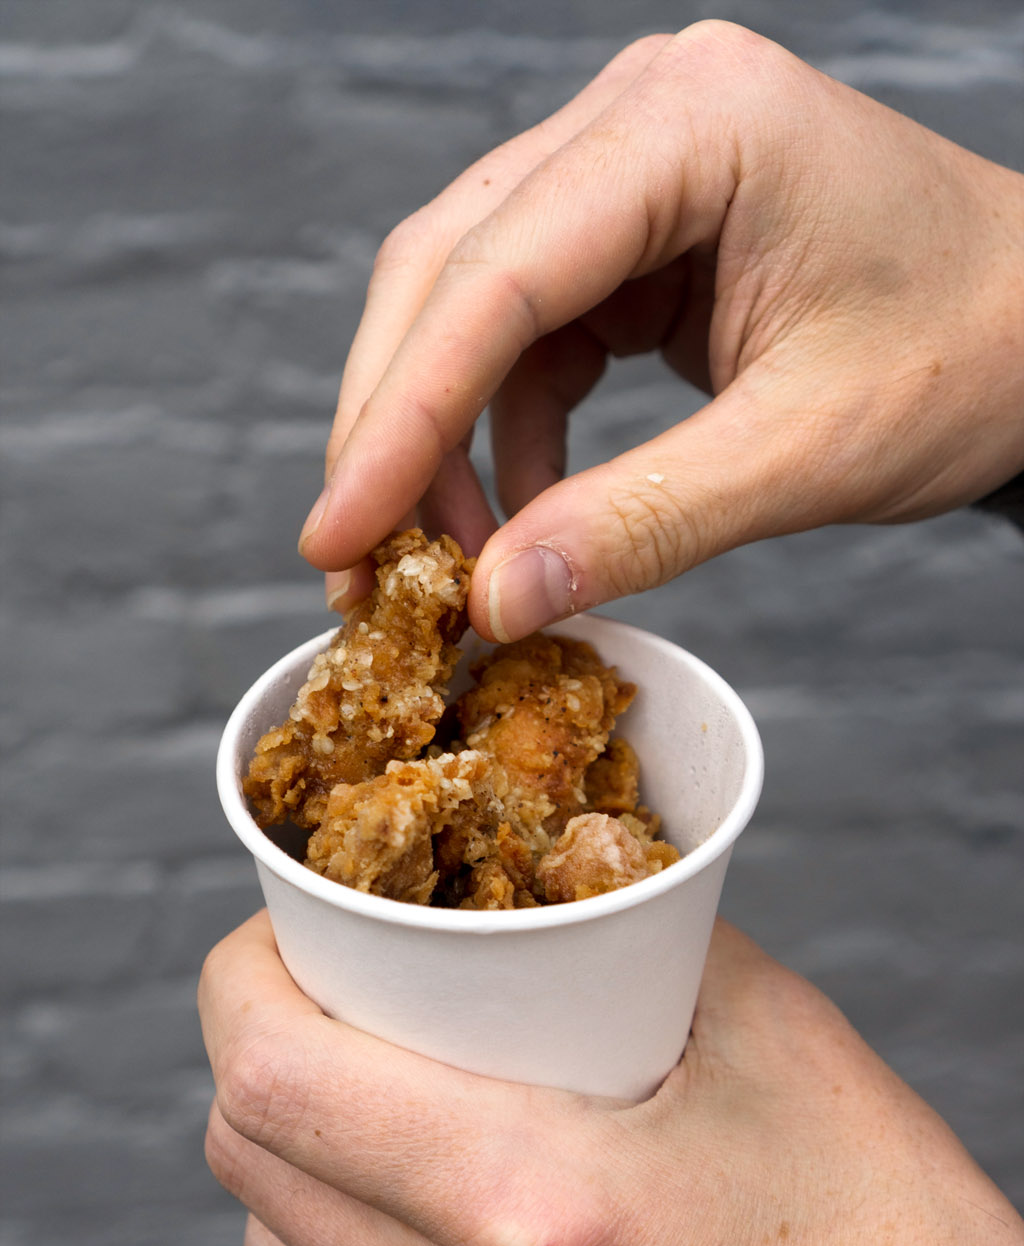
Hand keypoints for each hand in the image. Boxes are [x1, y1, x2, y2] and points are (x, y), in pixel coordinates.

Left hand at [200, 913, 1023, 1245]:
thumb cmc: (887, 1232)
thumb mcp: (766, 1031)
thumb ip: (628, 937)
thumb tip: (542, 882)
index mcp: (530, 1202)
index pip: (275, 1076)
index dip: (240, 975)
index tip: (281, 924)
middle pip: (248, 1152)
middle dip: (254, 1036)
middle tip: (326, 975)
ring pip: (274, 1238)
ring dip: (286, 1133)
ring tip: (363, 1067)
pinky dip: (331, 1220)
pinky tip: (406, 1174)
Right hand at [297, 22, 1023, 638]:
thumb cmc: (971, 353)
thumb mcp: (808, 451)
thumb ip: (646, 524)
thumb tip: (495, 601)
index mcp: (694, 124)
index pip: (496, 270)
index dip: (400, 415)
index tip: (337, 533)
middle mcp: (641, 118)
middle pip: (450, 273)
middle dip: (395, 431)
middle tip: (357, 569)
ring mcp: (631, 173)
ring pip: (471, 310)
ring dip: (440, 443)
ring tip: (440, 569)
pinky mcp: (634, 239)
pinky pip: (529, 340)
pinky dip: (506, 438)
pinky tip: (514, 522)